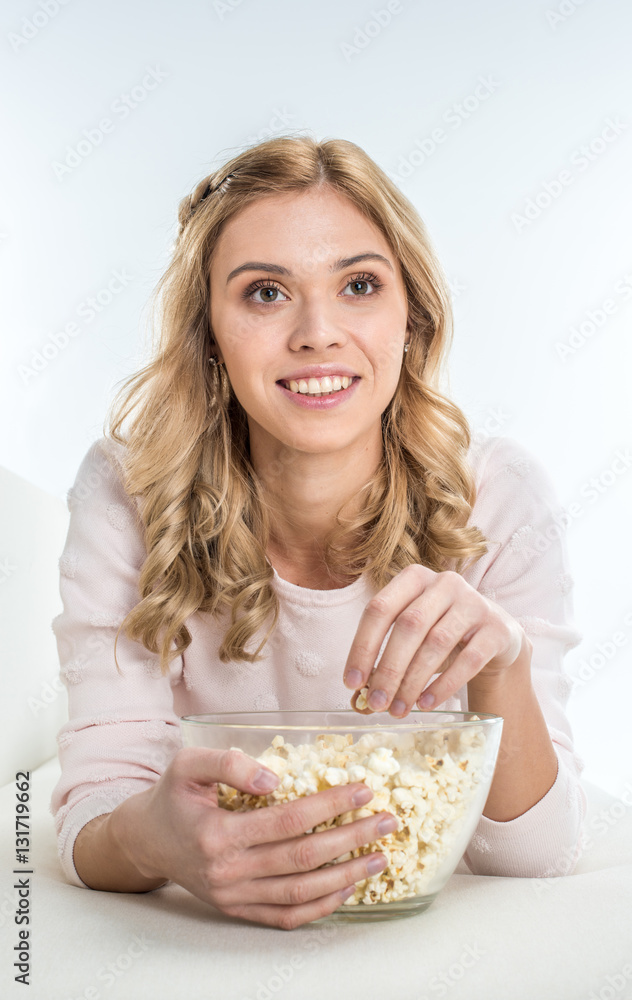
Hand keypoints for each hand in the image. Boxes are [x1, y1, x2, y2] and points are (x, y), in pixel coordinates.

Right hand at [114, 746, 398, 929]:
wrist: (145, 840)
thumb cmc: (171, 797)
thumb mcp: (188, 765)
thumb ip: (228, 763)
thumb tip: (273, 779)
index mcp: (218, 834)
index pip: (288, 820)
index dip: (330, 805)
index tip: (363, 791)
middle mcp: (229, 871)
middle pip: (303, 858)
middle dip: (352, 839)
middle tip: (387, 822)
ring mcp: (234, 897)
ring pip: (301, 893)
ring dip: (346, 876)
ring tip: (379, 857)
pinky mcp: (238, 910)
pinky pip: (286, 917)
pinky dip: (322, 907)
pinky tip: (347, 887)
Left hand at [343, 564, 526, 716]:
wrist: (495, 636)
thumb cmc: (442, 634)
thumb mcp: (413, 637)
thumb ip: (385, 659)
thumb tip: (357, 698)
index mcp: (414, 578)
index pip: (379, 609)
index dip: (362, 646)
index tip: (351, 682)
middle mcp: (444, 583)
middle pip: (409, 625)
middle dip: (388, 669)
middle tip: (376, 703)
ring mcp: (474, 603)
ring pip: (436, 643)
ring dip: (413, 681)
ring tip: (399, 708)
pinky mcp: (496, 629)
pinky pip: (468, 660)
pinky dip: (444, 685)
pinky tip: (426, 703)